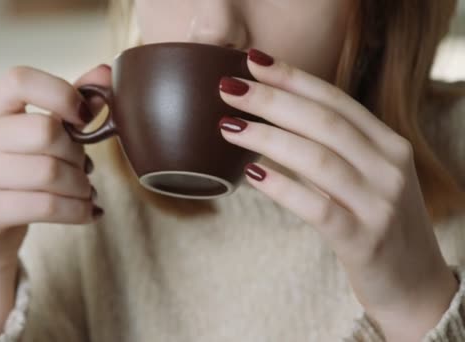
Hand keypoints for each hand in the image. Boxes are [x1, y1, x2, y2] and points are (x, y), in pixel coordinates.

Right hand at [0, 64, 110, 334]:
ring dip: (81, 186)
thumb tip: (105, 74)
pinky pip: (47, 206)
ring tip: (84, 192)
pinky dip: (78, 210)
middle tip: (83, 168)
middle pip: (45, 131)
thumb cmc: (16, 175)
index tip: (85, 117)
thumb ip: (67, 105)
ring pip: (49, 172)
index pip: (20, 80)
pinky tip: (87, 211)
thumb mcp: (34, 135)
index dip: (62, 94)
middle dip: (77, 153)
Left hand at [218, 49, 458, 340]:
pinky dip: (282, 188)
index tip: (253, 61)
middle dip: (272, 100)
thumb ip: (333, 147)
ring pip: (318, 159)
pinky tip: (251, 175)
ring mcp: (380, 204)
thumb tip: (272, 119)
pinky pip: (316, 207)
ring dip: (267, 138)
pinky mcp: (363, 240)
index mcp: (390, 144)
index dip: (293, 78)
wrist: (415, 284)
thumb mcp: (368, 175)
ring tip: (228, 127)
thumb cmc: (378, 221)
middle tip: (229, 87)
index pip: (337, 100)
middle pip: (324, 122)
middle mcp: (390, 167)